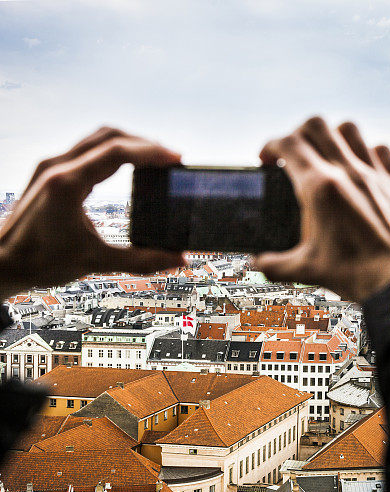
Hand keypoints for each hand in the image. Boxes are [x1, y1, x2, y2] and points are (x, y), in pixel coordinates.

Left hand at [0, 127, 186, 300]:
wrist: (1, 263)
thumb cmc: (40, 262)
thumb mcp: (96, 262)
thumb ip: (142, 260)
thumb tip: (178, 259)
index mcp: (67, 185)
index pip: (117, 152)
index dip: (151, 152)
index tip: (175, 158)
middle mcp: (58, 168)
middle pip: (110, 137)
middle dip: (145, 144)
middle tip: (170, 159)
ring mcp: (51, 166)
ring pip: (97, 138)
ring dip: (129, 143)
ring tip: (153, 159)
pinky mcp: (50, 171)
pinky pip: (87, 148)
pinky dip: (112, 150)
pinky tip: (127, 165)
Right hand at [255, 117, 389, 302]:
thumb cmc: (359, 276)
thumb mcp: (308, 270)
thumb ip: (275, 265)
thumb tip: (257, 263)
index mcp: (320, 187)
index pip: (288, 144)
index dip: (270, 145)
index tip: (265, 159)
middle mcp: (348, 171)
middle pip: (316, 125)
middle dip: (297, 133)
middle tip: (293, 154)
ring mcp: (376, 174)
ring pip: (349, 129)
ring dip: (332, 134)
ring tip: (326, 155)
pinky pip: (382, 150)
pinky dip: (368, 150)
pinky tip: (363, 167)